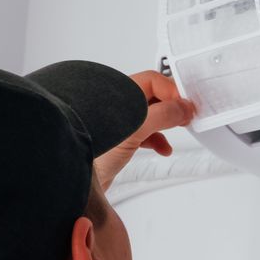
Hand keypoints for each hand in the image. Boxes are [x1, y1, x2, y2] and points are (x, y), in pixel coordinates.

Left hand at [93, 70, 197, 191]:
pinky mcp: (119, 140)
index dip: (173, 91)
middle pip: (154, 96)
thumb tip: (183, 107)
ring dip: (167, 123)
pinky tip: (162, 147)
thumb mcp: (133, 130)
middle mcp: (117, 105)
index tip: (187, 106)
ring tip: (178, 128)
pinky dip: (158, 139)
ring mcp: (118, 123)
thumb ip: (162, 115)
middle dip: (173, 106)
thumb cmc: (90, 153)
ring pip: (151, 115)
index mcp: (118, 93)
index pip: (153, 80)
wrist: (71, 179)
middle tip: (186, 115)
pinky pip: (145, 133)